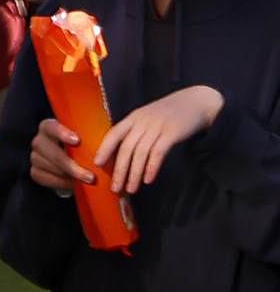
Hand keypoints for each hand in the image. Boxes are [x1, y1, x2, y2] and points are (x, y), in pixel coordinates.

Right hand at [30, 117, 94, 192]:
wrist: (68, 161)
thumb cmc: (78, 146)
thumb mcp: (83, 137)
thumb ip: (88, 135)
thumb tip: (105, 134)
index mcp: (48, 126)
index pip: (51, 126)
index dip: (62, 133)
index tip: (78, 141)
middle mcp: (38, 140)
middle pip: (49, 150)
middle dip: (70, 165)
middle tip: (90, 176)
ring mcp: (35, 156)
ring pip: (48, 166)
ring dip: (68, 176)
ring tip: (85, 182)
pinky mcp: (34, 171)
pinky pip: (43, 178)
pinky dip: (59, 182)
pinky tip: (71, 184)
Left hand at [96, 86, 223, 194]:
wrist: (195, 102)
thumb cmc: (169, 114)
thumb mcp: (149, 118)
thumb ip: (137, 132)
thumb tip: (125, 156)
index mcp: (134, 117)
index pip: (114, 132)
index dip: (104, 148)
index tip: (96, 163)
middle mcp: (142, 120)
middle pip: (126, 146)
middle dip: (119, 169)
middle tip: (115, 188)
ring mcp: (156, 125)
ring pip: (140, 152)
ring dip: (134, 173)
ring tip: (131, 189)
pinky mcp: (171, 132)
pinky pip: (157, 152)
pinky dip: (151, 167)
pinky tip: (148, 180)